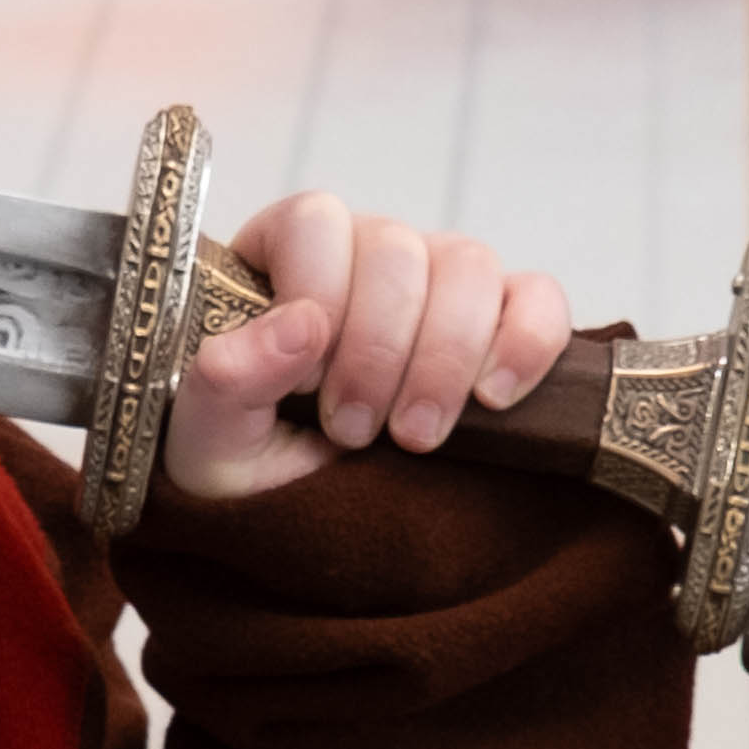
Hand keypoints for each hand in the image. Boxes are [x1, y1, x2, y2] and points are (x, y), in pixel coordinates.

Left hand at [163, 186, 569, 504]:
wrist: (310, 527)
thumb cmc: (251, 471)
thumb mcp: (209, 443)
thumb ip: (227, 380)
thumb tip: (300, 324)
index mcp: (284, 255)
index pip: (316, 222)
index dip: (320, 298)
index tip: (308, 387)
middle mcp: (365, 252)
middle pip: (397, 248)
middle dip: (380, 350)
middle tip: (357, 433)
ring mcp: (439, 280)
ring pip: (469, 264)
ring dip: (446, 357)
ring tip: (416, 437)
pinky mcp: (502, 320)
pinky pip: (539, 296)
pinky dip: (527, 342)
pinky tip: (494, 400)